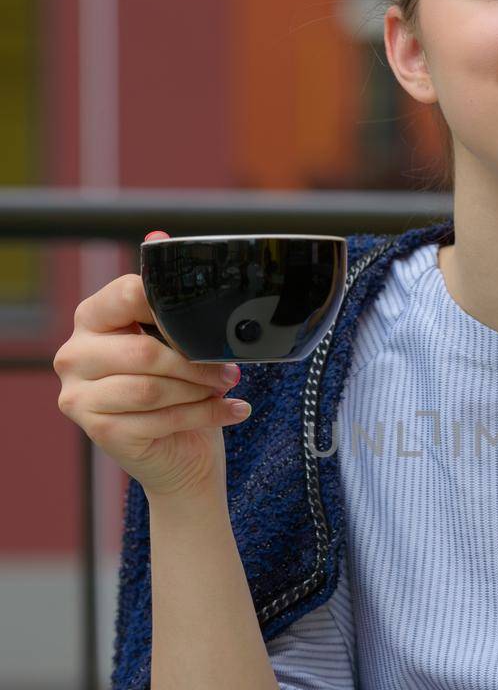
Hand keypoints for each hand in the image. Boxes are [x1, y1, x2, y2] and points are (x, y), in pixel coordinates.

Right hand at [52, 230, 249, 501]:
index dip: (171, 307)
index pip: (126, 294)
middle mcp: (74, 355)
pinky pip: (159, 417)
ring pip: (152, 387)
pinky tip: (231, 410)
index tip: (205, 323)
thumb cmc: (179, 388)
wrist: (181, 453)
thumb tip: (158, 236)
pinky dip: (205, 414)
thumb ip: (167, 295)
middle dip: (195, 362)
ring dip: (200, 389)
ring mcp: (79, 396)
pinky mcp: (98, 431)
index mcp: (91, 319)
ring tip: (226, 387)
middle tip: (229, 369)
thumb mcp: (178, 338)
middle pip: (144, 351)